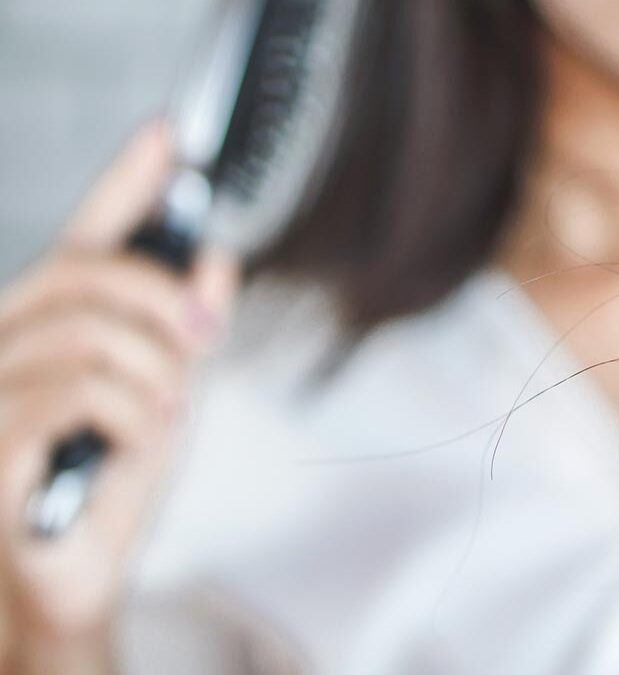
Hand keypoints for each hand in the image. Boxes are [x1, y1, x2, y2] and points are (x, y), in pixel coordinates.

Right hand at [0, 123, 237, 672]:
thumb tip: (217, 259)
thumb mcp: (169, 399)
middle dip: (160, 298)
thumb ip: (185, 332)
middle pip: (82, 275)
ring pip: (87, 336)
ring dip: (154, 374)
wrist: (72, 578)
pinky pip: (75, 395)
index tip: (170, 137)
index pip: (84, 238)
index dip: (125, 184)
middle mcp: (3, 345)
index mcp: (47, 328)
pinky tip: (142, 438)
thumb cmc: (108, 489)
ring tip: (167, 414)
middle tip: (204, 336)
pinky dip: (133, 413)